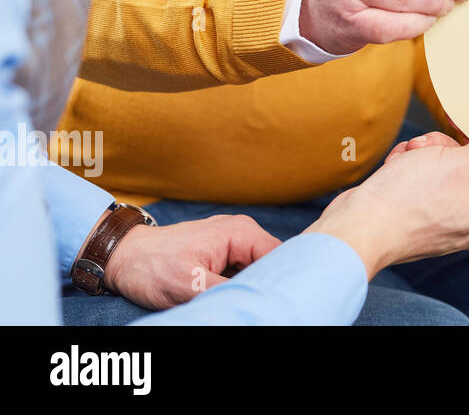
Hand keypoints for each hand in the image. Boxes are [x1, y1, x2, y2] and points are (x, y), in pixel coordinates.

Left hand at [102, 215, 281, 309]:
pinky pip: (240, 272)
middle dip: (262, 285)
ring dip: (247, 287)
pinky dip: (234, 286)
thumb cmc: (150, 266)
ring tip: (232, 300)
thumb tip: (254, 303)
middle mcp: (240, 233)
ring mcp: (229, 243)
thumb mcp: (190, 286)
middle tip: (250, 304)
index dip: (279, 280)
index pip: (280, 256)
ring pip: (255, 271)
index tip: (273, 301)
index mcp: (240, 232)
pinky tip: (223, 297)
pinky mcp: (219, 254)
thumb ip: (227, 292)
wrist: (119, 257)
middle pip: (270, 264)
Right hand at [306, 130, 468, 277]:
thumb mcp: (456, 162)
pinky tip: (402, 164)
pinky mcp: (425, 213)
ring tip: (415, 154)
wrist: (357, 227)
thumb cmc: (407, 200)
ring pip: (456, 171)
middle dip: (464, 149)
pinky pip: (432, 180)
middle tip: (444, 143)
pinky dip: (418, 166)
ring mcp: (450, 217)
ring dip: (435, 154)